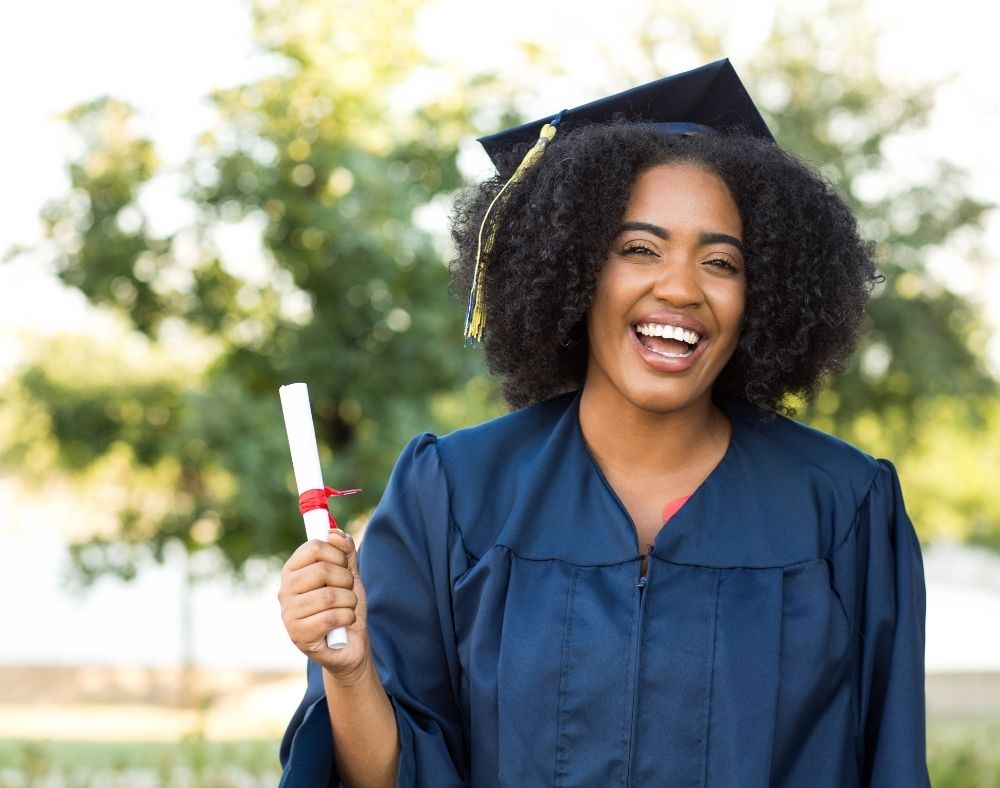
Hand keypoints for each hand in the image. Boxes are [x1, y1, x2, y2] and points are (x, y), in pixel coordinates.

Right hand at [278, 529, 369, 677]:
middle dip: (346, 580)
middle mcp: (285, 591)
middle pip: (323, 570)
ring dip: (350, 601)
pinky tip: (344, 623)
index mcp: (293, 571)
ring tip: (346, 609)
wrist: (351, 644)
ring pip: (330, 595)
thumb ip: (344, 551)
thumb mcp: (349, 574)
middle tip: (346, 591)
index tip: (343, 565)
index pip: (314, 547)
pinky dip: (348, 618)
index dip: (337, 554)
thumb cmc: (345, 606)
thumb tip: (333, 533)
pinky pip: (332, 617)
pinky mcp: (298, 635)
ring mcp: (289, 614)